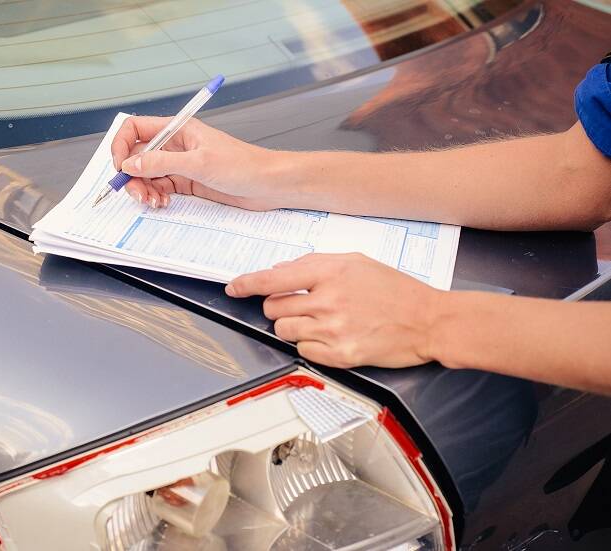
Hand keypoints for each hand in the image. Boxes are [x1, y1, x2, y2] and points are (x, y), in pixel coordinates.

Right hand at [110, 116, 282, 209]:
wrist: (268, 185)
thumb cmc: (243, 165)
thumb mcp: (199, 163)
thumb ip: (162, 162)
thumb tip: (131, 164)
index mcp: (178, 129)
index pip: (136, 128)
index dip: (122, 146)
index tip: (121, 167)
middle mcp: (175, 145)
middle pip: (138, 156)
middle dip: (132, 175)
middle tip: (137, 193)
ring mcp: (180, 164)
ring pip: (147, 175)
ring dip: (143, 189)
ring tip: (153, 202)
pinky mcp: (187, 182)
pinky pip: (160, 188)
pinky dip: (155, 196)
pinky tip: (162, 204)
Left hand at [224, 253, 441, 367]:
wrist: (430, 321)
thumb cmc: (397, 290)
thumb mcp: (357, 263)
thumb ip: (316, 264)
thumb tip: (282, 270)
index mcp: (331, 272)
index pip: (273, 278)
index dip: (247, 284)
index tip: (234, 288)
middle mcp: (328, 301)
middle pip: (273, 307)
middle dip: (280, 306)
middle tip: (304, 305)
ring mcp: (333, 330)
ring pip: (284, 330)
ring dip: (294, 326)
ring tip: (322, 322)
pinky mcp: (340, 355)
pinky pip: (303, 351)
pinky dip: (310, 345)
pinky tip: (332, 337)